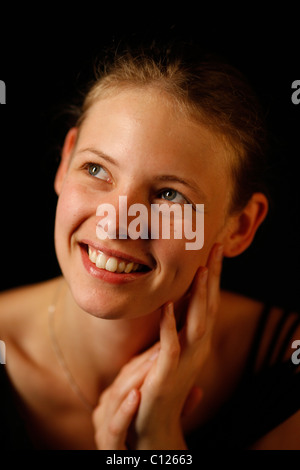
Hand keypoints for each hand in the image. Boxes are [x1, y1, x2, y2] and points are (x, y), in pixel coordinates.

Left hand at [92, 243, 222, 449]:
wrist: (153, 423)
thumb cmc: (160, 383)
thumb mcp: (170, 349)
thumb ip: (173, 326)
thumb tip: (170, 301)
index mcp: (197, 340)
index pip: (207, 301)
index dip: (212, 276)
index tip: (214, 249)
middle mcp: (197, 347)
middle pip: (208, 305)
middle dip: (213, 276)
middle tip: (217, 247)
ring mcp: (185, 360)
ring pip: (197, 322)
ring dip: (200, 296)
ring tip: (201, 270)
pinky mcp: (167, 374)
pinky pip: (171, 346)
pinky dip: (170, 325)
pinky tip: (166, 307)